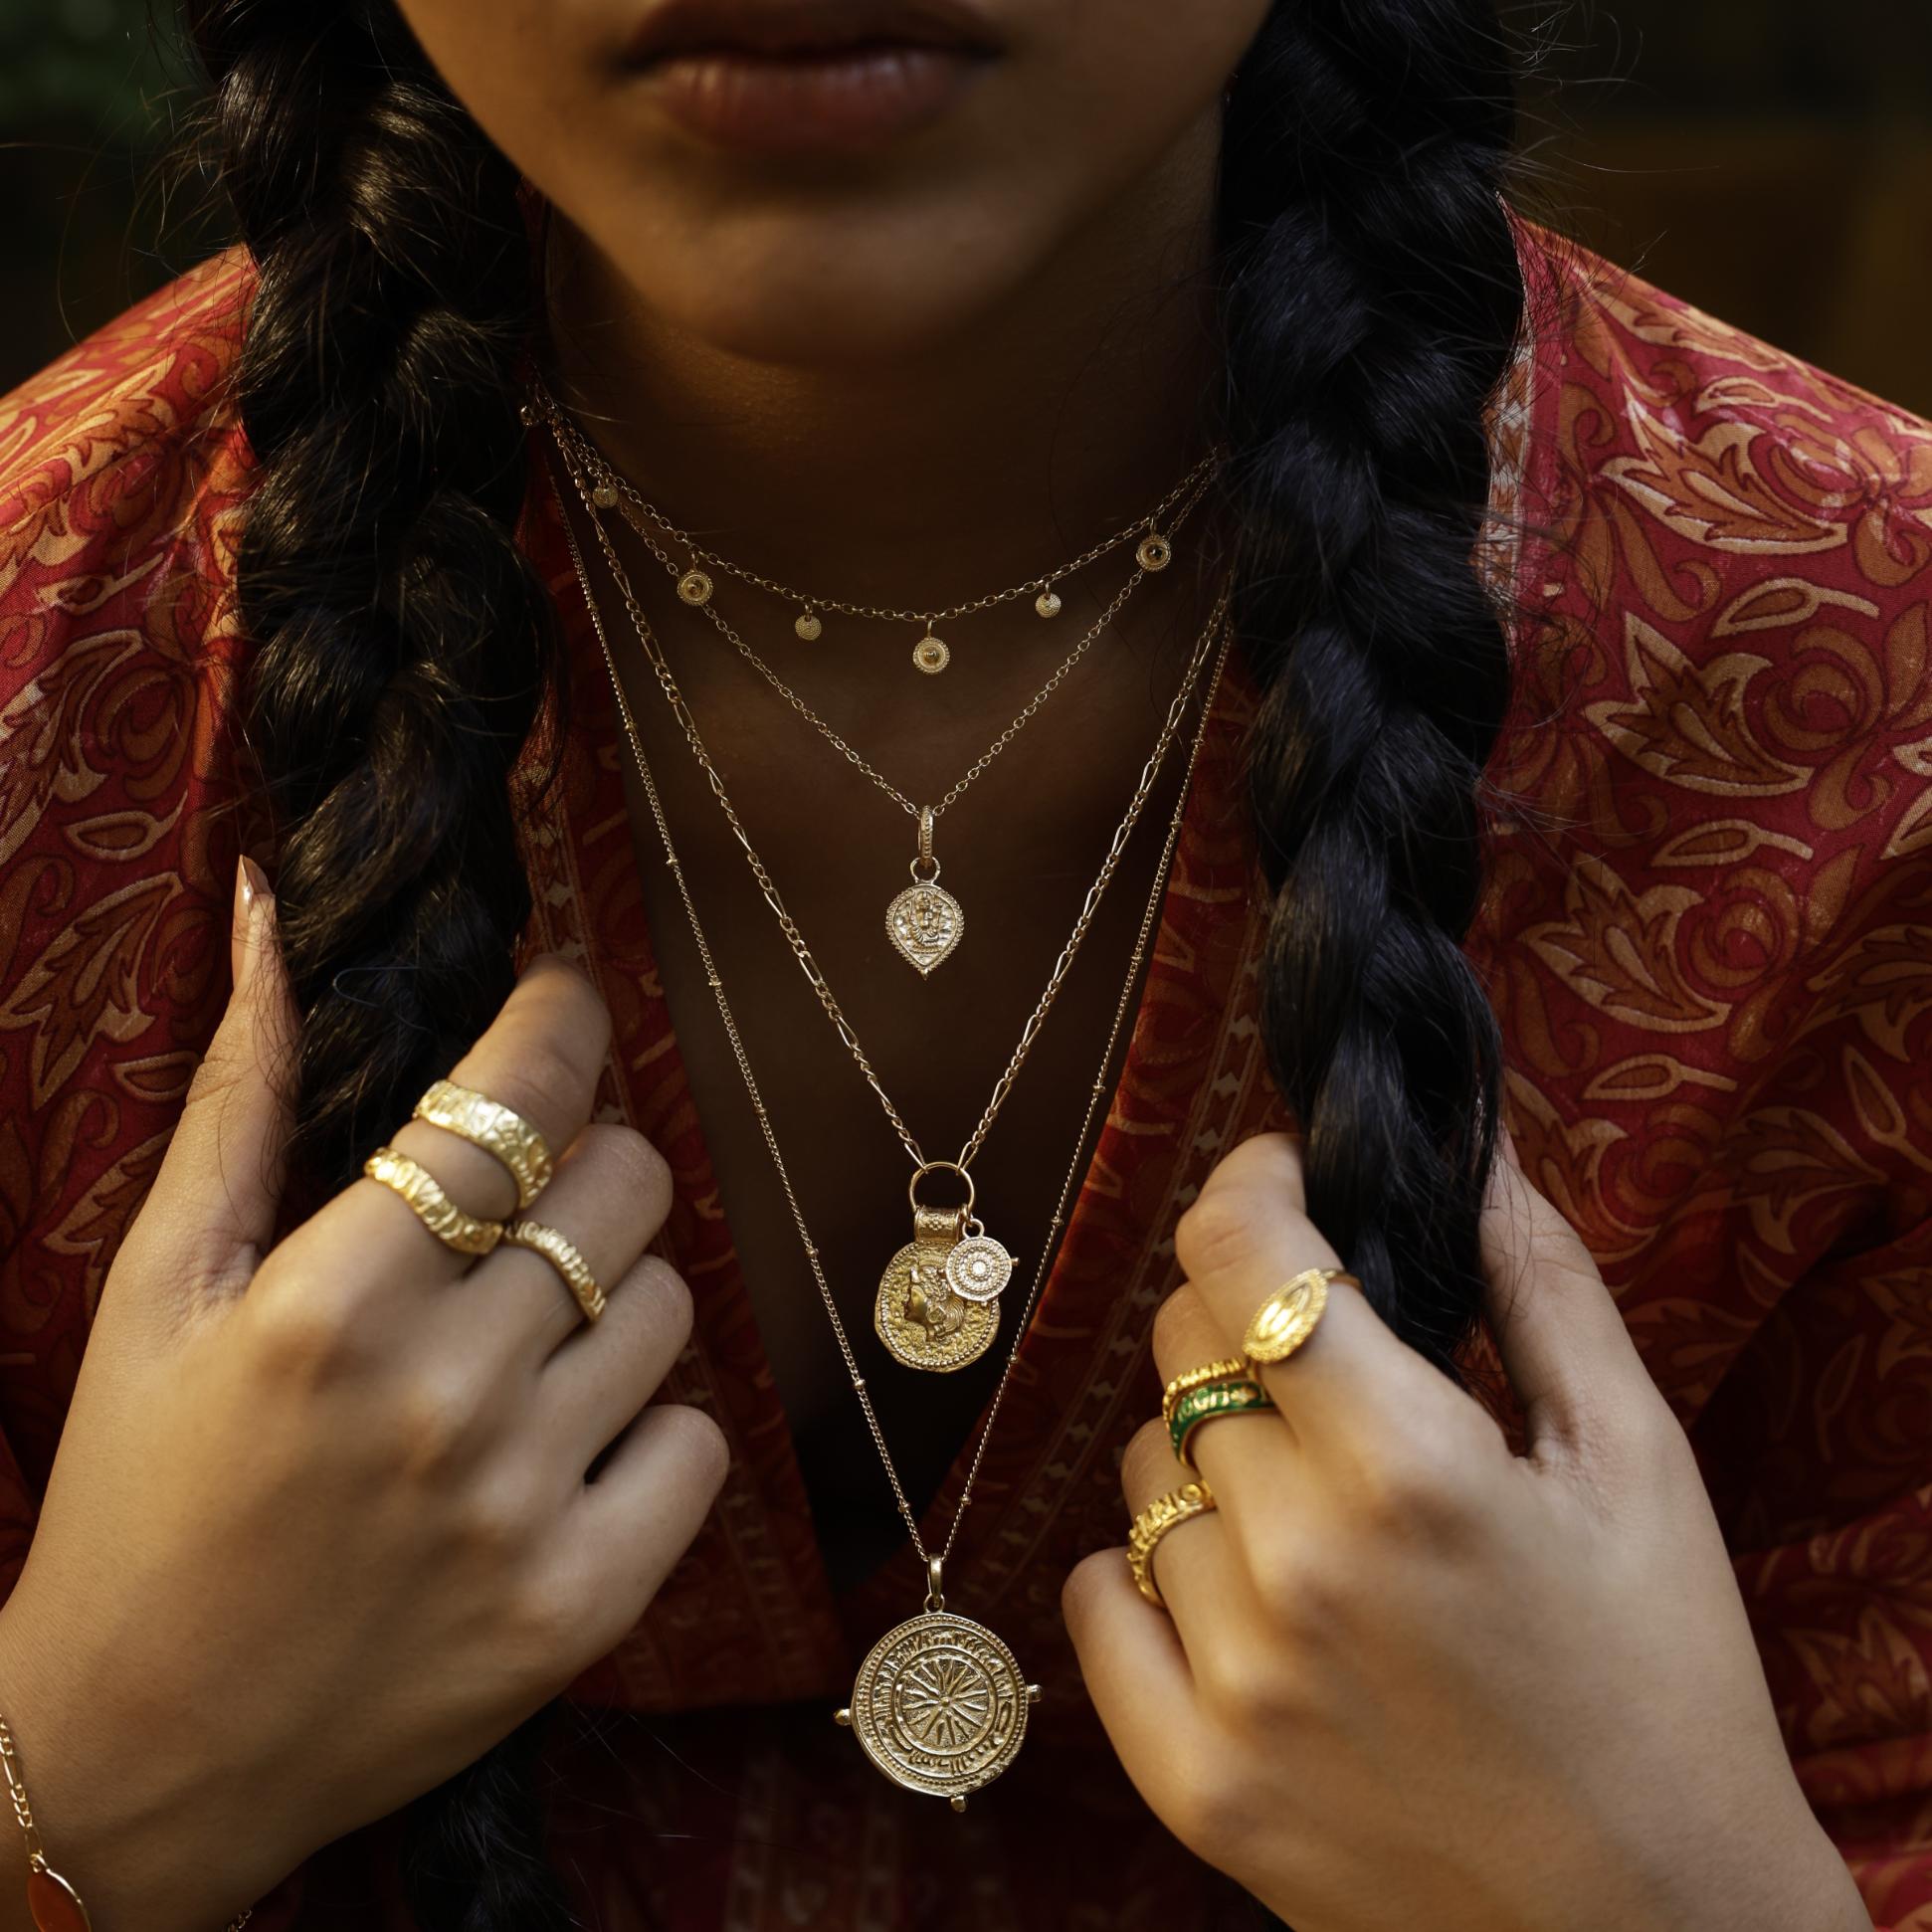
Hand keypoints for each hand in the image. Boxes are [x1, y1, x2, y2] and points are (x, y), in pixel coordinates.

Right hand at [0, 862, 726, 1931]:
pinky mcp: (583, 1605)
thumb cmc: (137, 1500)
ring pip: (676, 1305)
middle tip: (532, 1198)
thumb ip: (239, 1098)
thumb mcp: (158, 1291)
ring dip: (618, 1296)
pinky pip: (702, 1444)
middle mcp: (444, 1397)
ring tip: (529, 1339)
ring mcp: (525, 1507)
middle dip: (592, 1162)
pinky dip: (653, 1429)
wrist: (138, 1753)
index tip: (565, 1000)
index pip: (521, 1099)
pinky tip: (564, 1447)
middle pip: (629, 1184)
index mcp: (330, 1303)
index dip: (565, 1019)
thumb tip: (270, 918)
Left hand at [1063, 1131, 1872, 1931]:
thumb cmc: (1664, 1685)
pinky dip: (1145, 1568)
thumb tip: (1466, 1150)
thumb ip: (1540, 1283)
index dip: (1248, 1181)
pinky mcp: (1192, 1780)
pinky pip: (1095, 1595)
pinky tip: (1239, 1588)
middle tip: (1320, 1356)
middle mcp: (1298, 1567)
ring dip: (1210, 1453)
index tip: (1278, 1175)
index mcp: (1411, 1471)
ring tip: (1312, 1505)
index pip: (1240, 1252)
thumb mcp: (1636, 1462)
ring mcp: (1232, 1682)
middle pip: (1182, 1348)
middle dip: (1241, 1315)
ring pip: (1143, 1468)